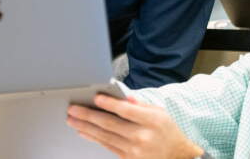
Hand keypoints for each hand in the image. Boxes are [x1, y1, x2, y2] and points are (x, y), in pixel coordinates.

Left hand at [67, 94, 203, 158]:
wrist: (177, 157)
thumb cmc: (168, 132)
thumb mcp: (160, 112)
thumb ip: (140, 104)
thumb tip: (122, 96)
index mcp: (152, 120)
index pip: (125, 110)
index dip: (109, 103)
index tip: (96, 97)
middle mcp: (142, 136)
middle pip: (110, 124)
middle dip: (88, 115)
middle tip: (73, 109)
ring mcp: (134, 150)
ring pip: (104, 136)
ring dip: (86, 127)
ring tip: (72, 119)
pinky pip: (107, 146)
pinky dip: (93, 138)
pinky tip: (84, 132)